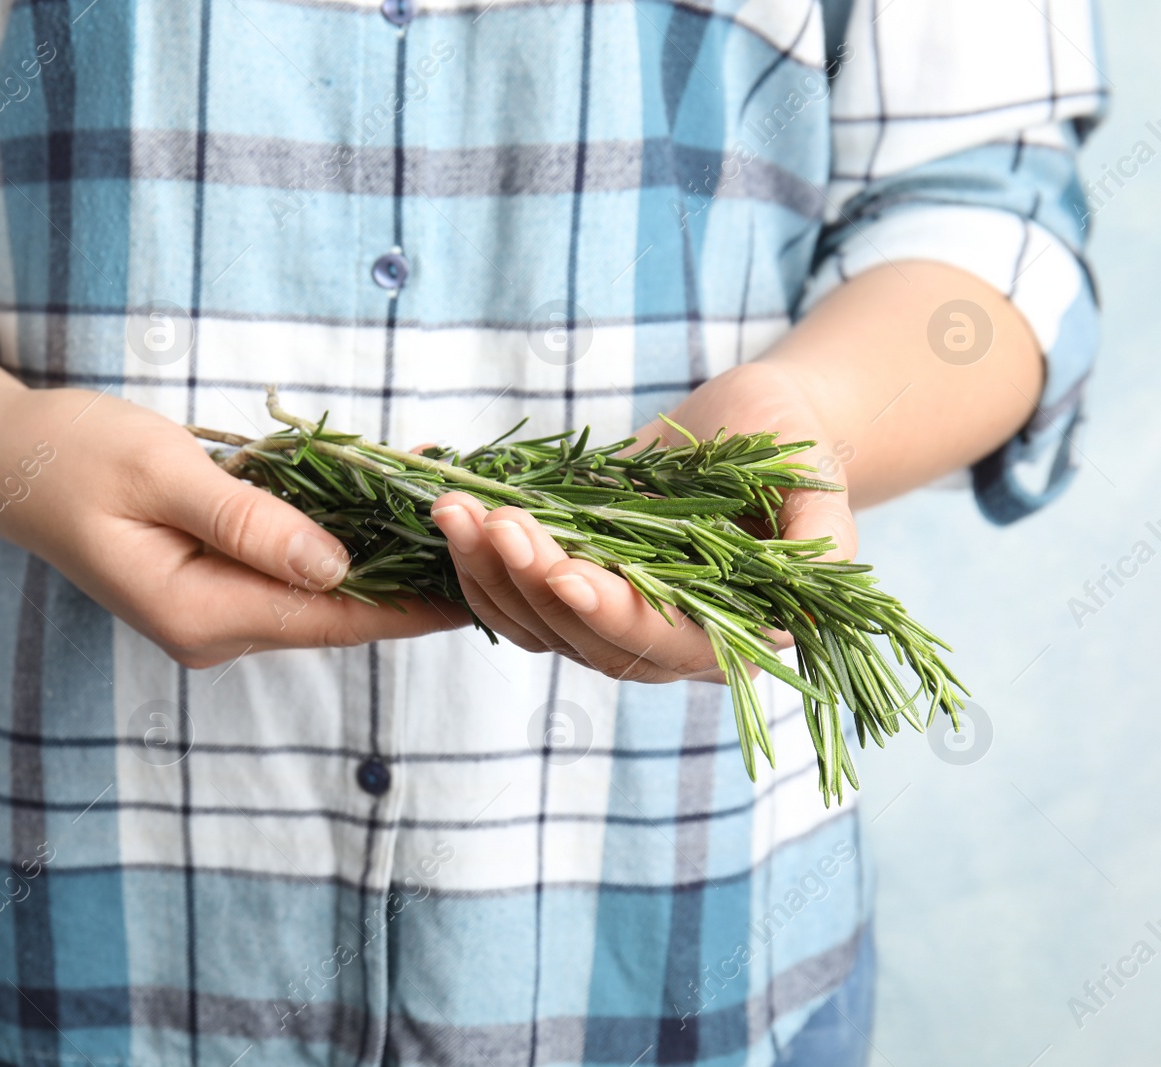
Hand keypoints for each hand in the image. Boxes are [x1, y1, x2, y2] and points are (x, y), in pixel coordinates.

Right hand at [0, 389, 466, 668]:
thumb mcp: (163, 474)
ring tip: (454, 514)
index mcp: (200, 613)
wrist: (8, 461)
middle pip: (337, 612)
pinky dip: (343, 538)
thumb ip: (250, 521)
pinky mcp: (214, 583)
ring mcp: (213, 612)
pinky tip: (387, 504)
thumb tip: (338, 565)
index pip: (332, 618)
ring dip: (384, 554)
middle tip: (490, 534)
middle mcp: (213, 628)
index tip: (480, 588)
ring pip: (320, 590)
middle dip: (411, 576)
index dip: (413, 605)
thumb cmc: (74, 456)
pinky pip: (292, 568)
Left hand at [428, 359, 855, 681]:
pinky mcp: (567, 586)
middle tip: (496, 521)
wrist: (749, 427)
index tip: (566, 573)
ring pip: (533, 621)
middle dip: (532, 581)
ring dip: (488, 571)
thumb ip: (821, 538)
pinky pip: (508, 596)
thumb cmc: (791, 446)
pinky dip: (475, 562)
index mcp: (729, 632)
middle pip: (582, 637)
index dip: (611, 614)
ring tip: (455, 509)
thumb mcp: (814, 478)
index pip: (660, 643)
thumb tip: (814, 578)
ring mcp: (607, 617)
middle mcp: (662, 641)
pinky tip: (454, 515)